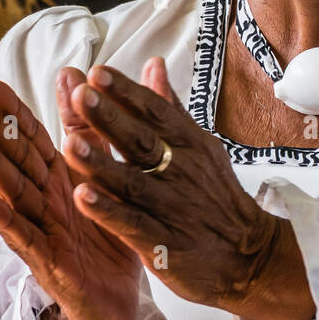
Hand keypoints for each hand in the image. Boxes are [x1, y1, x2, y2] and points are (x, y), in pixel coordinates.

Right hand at [0, 69, 142, 319]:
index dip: (12, 111)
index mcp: (59, 177)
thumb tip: (74, 75)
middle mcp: (43, 199)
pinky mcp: (46, 259)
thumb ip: (88, 129)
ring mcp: (40, 228)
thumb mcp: (103, 174)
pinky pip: (22, 235)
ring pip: (9, 190)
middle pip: (12, 158)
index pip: (31, 137)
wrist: (121, 296)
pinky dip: (1, 217)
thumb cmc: (106, 232)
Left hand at [59, 60, 306, 319]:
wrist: (248, 255)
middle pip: (140, 141)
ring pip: (130, 182)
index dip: (126, 93)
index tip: (97, 72)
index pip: (154, 112)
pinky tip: (82, 197)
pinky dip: (107, 211)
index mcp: (187, 144)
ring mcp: (170, 207)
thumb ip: (170, 107)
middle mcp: (179, 171)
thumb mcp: (200, 145)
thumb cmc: (216, 196)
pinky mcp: (163, 243)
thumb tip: (154, 64)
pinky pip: (131, 224)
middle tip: (82, 96)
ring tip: (70, 144)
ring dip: (99, 163)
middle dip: (110, 118)